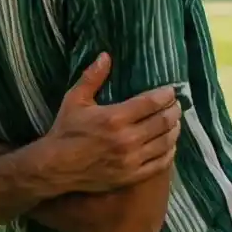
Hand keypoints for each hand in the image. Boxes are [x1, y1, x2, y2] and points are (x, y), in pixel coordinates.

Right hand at [35, 53, 181, 193]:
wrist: (56, 167)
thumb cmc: (65, 131)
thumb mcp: (74, 100)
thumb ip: (92, 77)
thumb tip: (106, 55)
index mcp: (114, 118)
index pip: (151, 103)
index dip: (166, 95)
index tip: (171, 91)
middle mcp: (127, 139)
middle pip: (163, 122)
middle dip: (174, 111)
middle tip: (176, 105)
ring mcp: (132, 160)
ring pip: (166, 142)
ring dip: (174, 130)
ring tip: (176, 122)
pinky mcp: (132, 176)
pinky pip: (160, 163)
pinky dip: (169, 152)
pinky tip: (170, 144)